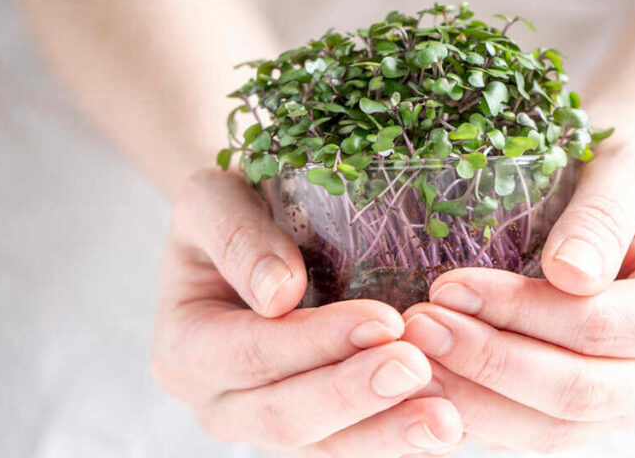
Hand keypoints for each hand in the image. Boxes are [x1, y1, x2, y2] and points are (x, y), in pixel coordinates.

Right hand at [151, 169, 462, 456]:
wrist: (248, 238)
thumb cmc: (231, 212)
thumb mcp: (212, 201)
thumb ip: (235, 236)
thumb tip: (279, 294)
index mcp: (186, 349)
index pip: (252, 354)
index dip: (316, 343)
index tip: (383, 320)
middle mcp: (221, 402)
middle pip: (285, 418)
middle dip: (354, 394)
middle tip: (419, 367)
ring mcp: (268, 424)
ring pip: (327, 448)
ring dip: (387, 435)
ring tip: (445, 420)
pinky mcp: (316, 430)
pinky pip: (355, 446)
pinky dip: (399, 438)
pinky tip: (449, 424)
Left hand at [401, 137, 634, 451]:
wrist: (633, 199)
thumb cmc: (630, 174)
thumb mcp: (629, 168)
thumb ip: (604, 216)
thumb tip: (571, 274)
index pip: (601, 328)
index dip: (522, 313)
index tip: (450, 284)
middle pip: (578, 393)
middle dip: (490, 362)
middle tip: (419, 326)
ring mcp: (633, 403)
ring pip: (550, 431)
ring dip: (473, 401)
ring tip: (410, 360)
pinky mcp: (589, 415)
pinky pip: (530, 433)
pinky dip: (476, 417)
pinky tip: (425, 388)